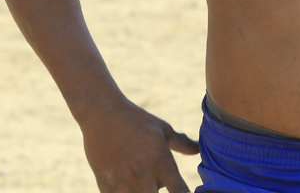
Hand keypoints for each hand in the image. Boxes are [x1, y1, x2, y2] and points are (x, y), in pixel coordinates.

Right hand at [80, 100, 198, 192]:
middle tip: (155, 177)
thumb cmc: (136, 120)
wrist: (101, 114)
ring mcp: (123, 184)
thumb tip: (198, 150)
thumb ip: (182, 144)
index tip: (183, 191)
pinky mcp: (105, 187)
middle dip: (159, 190)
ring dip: (142, 191)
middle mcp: (144, 177)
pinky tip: (125, 178)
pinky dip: (125, 190)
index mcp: (161, 163)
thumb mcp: (163, 129)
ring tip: (140, 175)